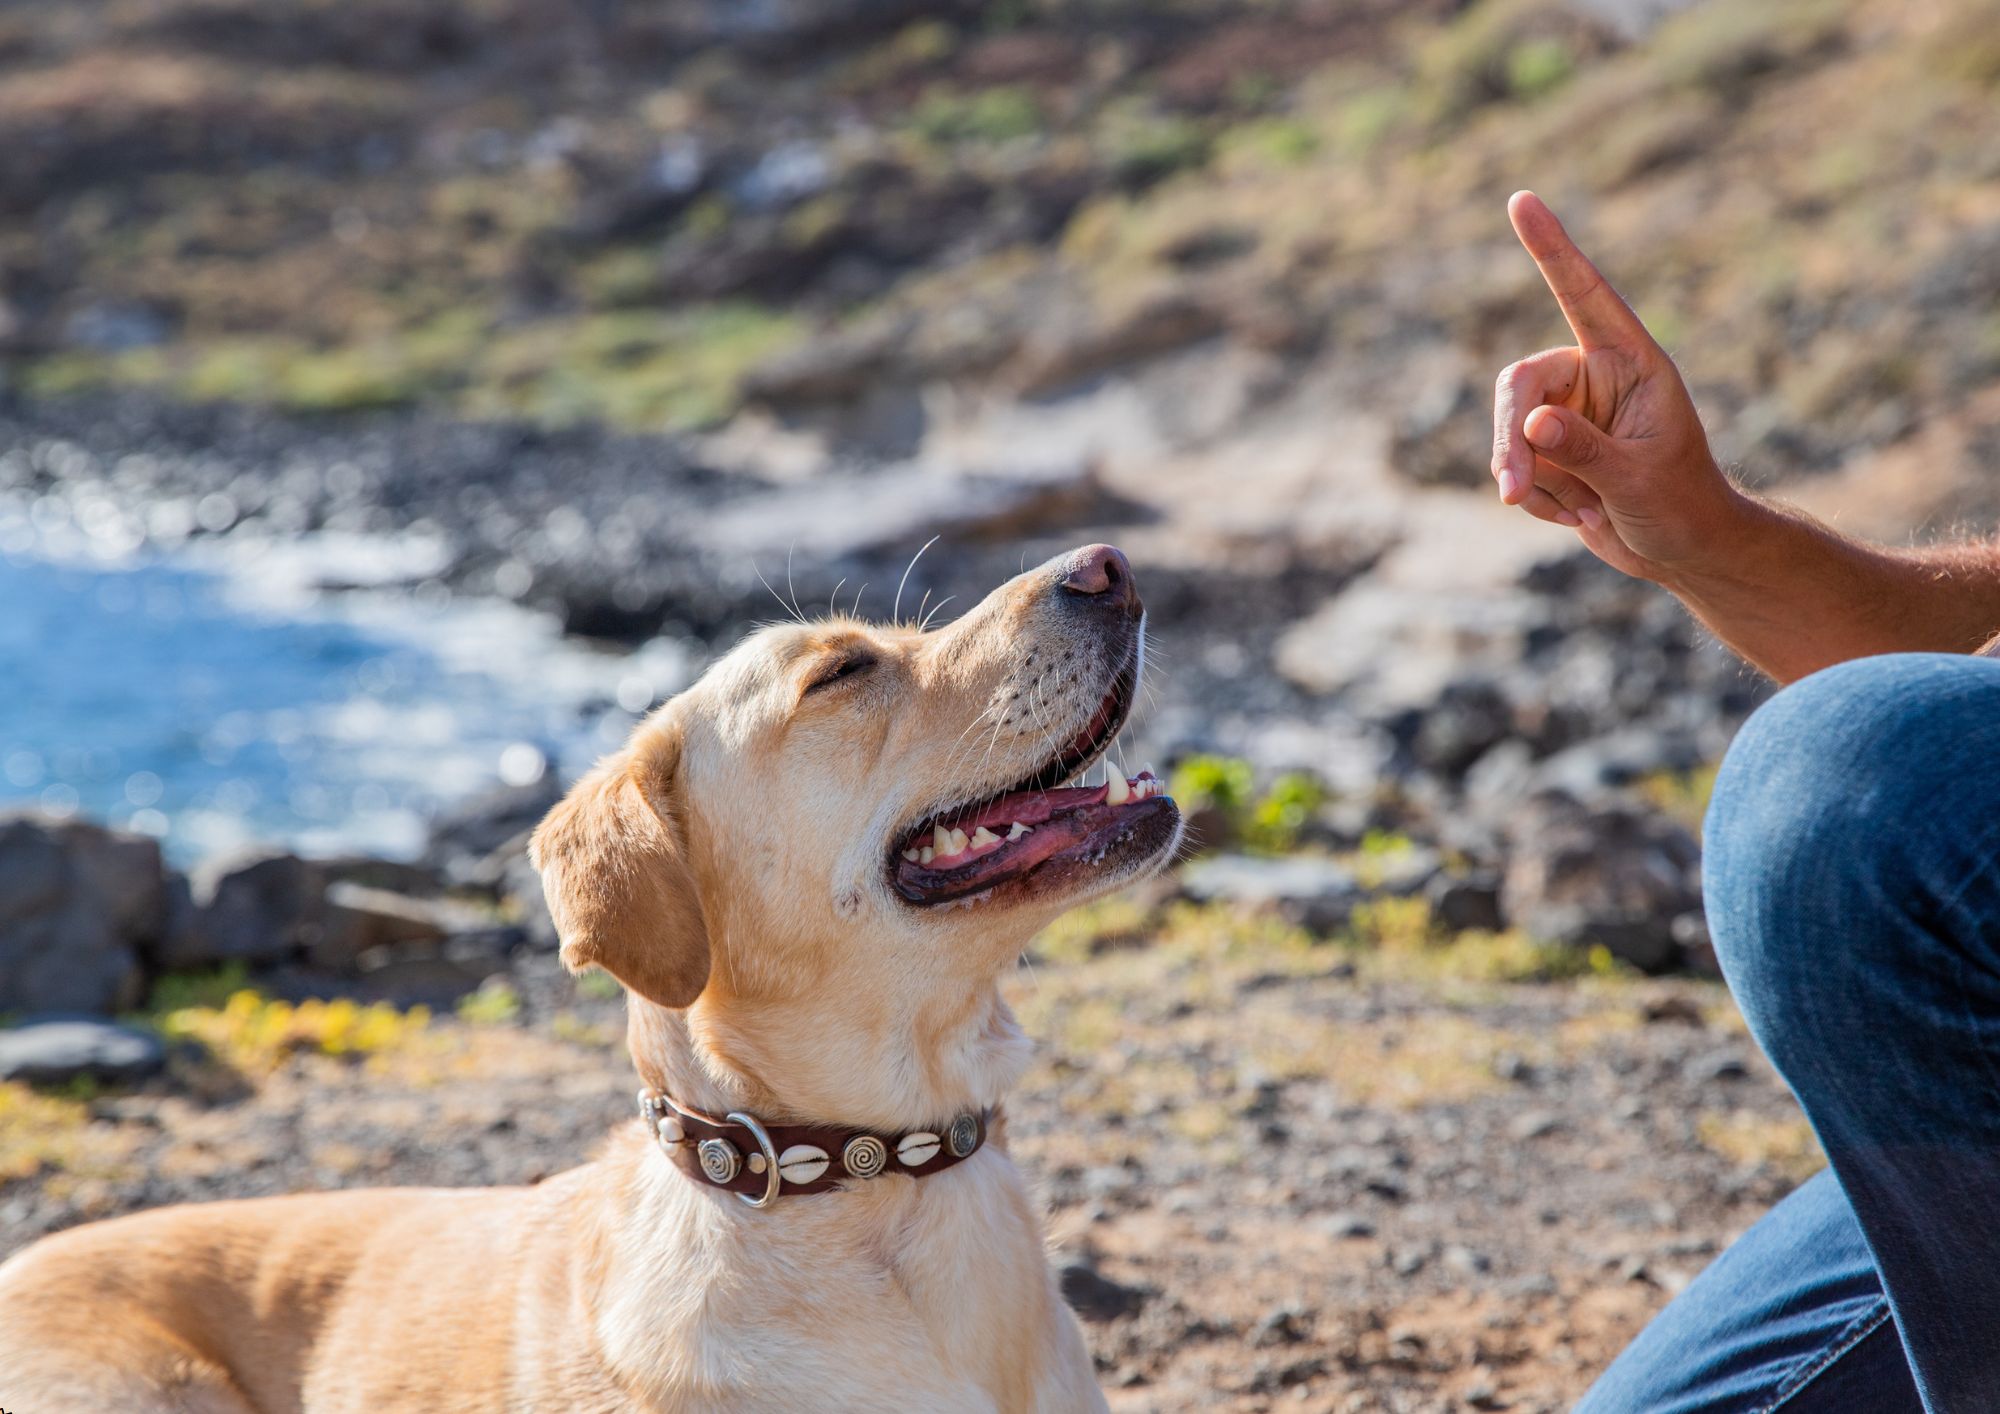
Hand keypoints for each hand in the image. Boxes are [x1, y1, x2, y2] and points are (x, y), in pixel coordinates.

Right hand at [1491, 191, 1752, 584]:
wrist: (1685, 551)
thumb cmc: (1681, 506)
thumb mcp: (1639, 478)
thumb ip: (1585, 449)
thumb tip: (1531, 422)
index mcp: (1631, 361)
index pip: (1583, 295)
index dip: (1552, 249)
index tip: (1521, 200)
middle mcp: (1595, 377)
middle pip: (1520, 385)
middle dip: (1511, 440)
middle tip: (1512, 491)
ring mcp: (1569, 414)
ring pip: (1509, 430)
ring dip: (1528, 479)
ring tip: (1573, 514)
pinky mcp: (1551, 450)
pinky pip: (1515, 465)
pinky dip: (1536, 497)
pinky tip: (1577, 517)